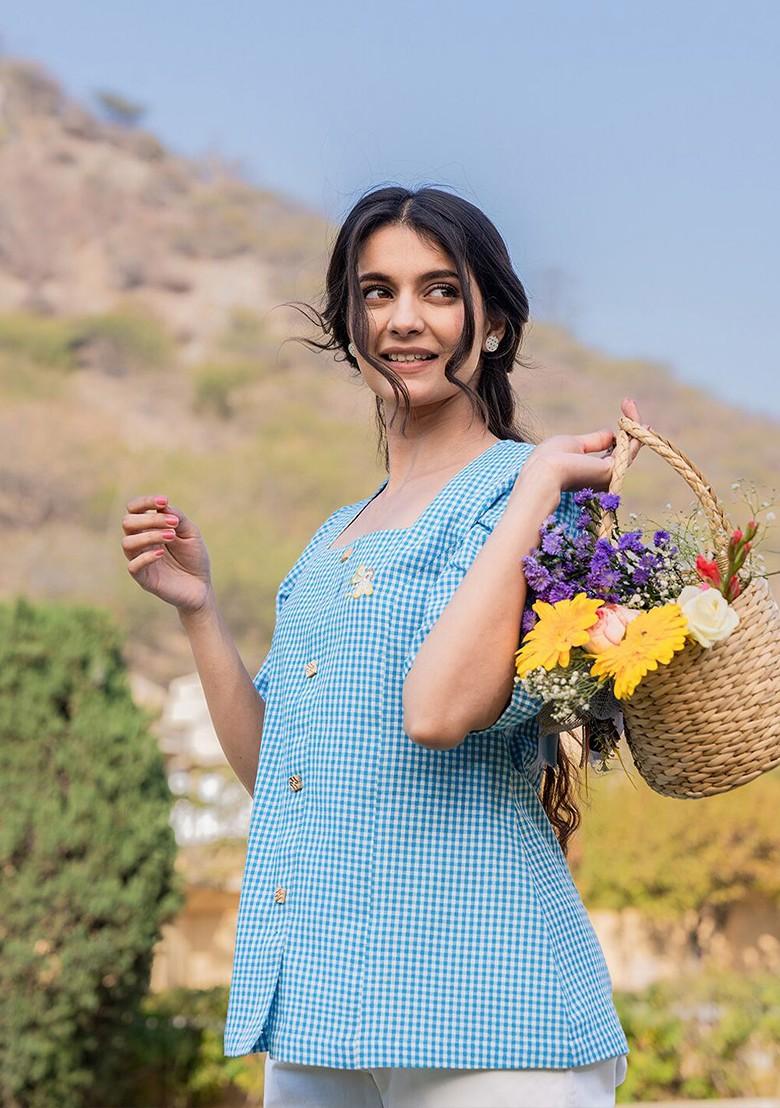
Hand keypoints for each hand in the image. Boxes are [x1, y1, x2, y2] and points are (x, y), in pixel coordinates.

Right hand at [121, 494, 212, 614]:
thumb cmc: (194, 557)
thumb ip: (177, 518)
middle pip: (127, 522)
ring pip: (128, 542)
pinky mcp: (143, 578)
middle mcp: (140, 542)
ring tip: (171, 536)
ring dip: (150, 535)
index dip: (145, 502)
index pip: (134, 509)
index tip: (164, 501)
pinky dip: (146, 557)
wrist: (201, 586)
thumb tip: (163, 505)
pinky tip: (162, 553)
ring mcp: (140, 560)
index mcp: (149, 528)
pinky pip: (133, 566)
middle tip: (173, 524)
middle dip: (150, 519)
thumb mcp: (191, 533)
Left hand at [524, 397, 650, 494]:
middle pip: (625, 450)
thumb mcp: (574, 444)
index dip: (620, 436)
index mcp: (591, 473)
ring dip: (633, 424)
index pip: (612, 453)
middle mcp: (603, 477)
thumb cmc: (550, 459)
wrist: (544, 470)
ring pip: (630, 448)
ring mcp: (609, 475)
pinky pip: (629, 448)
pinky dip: (632, 431)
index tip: (621, 417)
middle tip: (628, 403)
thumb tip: (610, 434)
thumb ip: (594, 441)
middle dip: (630, 427)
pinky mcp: (613, 471)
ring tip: (629, 403)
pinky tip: (630, 417)